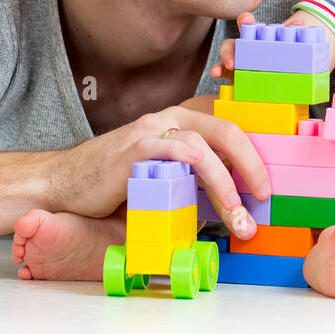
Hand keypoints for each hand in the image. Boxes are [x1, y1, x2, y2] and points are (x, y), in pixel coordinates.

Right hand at [50, 106, 269, 240]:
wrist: (66, 186)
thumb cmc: (118, 188)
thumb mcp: (167, 183)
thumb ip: (196, 187)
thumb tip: (235, 212)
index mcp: (182, 125)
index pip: (229, 128)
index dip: (255, 151)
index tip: (267, 185)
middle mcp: (169, 121)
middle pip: (225, 129)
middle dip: (251, 163)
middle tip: (263, 195)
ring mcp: (149, 132)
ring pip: (202, 144)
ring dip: (224, 182)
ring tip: (235, 212)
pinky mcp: (131, 150)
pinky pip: (166, 147)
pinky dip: (188, 158)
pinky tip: (201, 175)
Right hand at [209, 10, 316, 80]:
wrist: (278, 77)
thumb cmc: (279, 58)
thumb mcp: (287, 47)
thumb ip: (292, 36)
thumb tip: (300, 22)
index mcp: (254, 38)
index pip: (247, 24)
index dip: (245, 20)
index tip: (246, 20)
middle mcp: (242, 48)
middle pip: (232, 42)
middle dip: (231, 46)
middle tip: (236, 55)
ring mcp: (235, 61)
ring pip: (226, 55)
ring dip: (225, 57)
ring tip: (230, 65)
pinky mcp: (231, 74)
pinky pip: (221, 70)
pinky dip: (217, 70)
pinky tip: (216, 73)